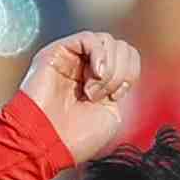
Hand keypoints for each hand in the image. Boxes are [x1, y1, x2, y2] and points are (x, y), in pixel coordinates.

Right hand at [22, 30, 142, 161]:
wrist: (49, 141)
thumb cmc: (76, 137)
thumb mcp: (112, 114)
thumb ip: (120, 87)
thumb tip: (123, 69)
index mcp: (100, 82)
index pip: (127, 57)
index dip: (130, 73)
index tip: (116, 97)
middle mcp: (85, 67)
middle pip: (120, 47)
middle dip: (119, 73)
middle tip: (103, 96)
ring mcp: (72, 58)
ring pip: (107, 41)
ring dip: (109, 68)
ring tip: (92, 92)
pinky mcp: (58, 51)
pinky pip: (89, 38)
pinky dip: (98, 55)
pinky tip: (93, 75)